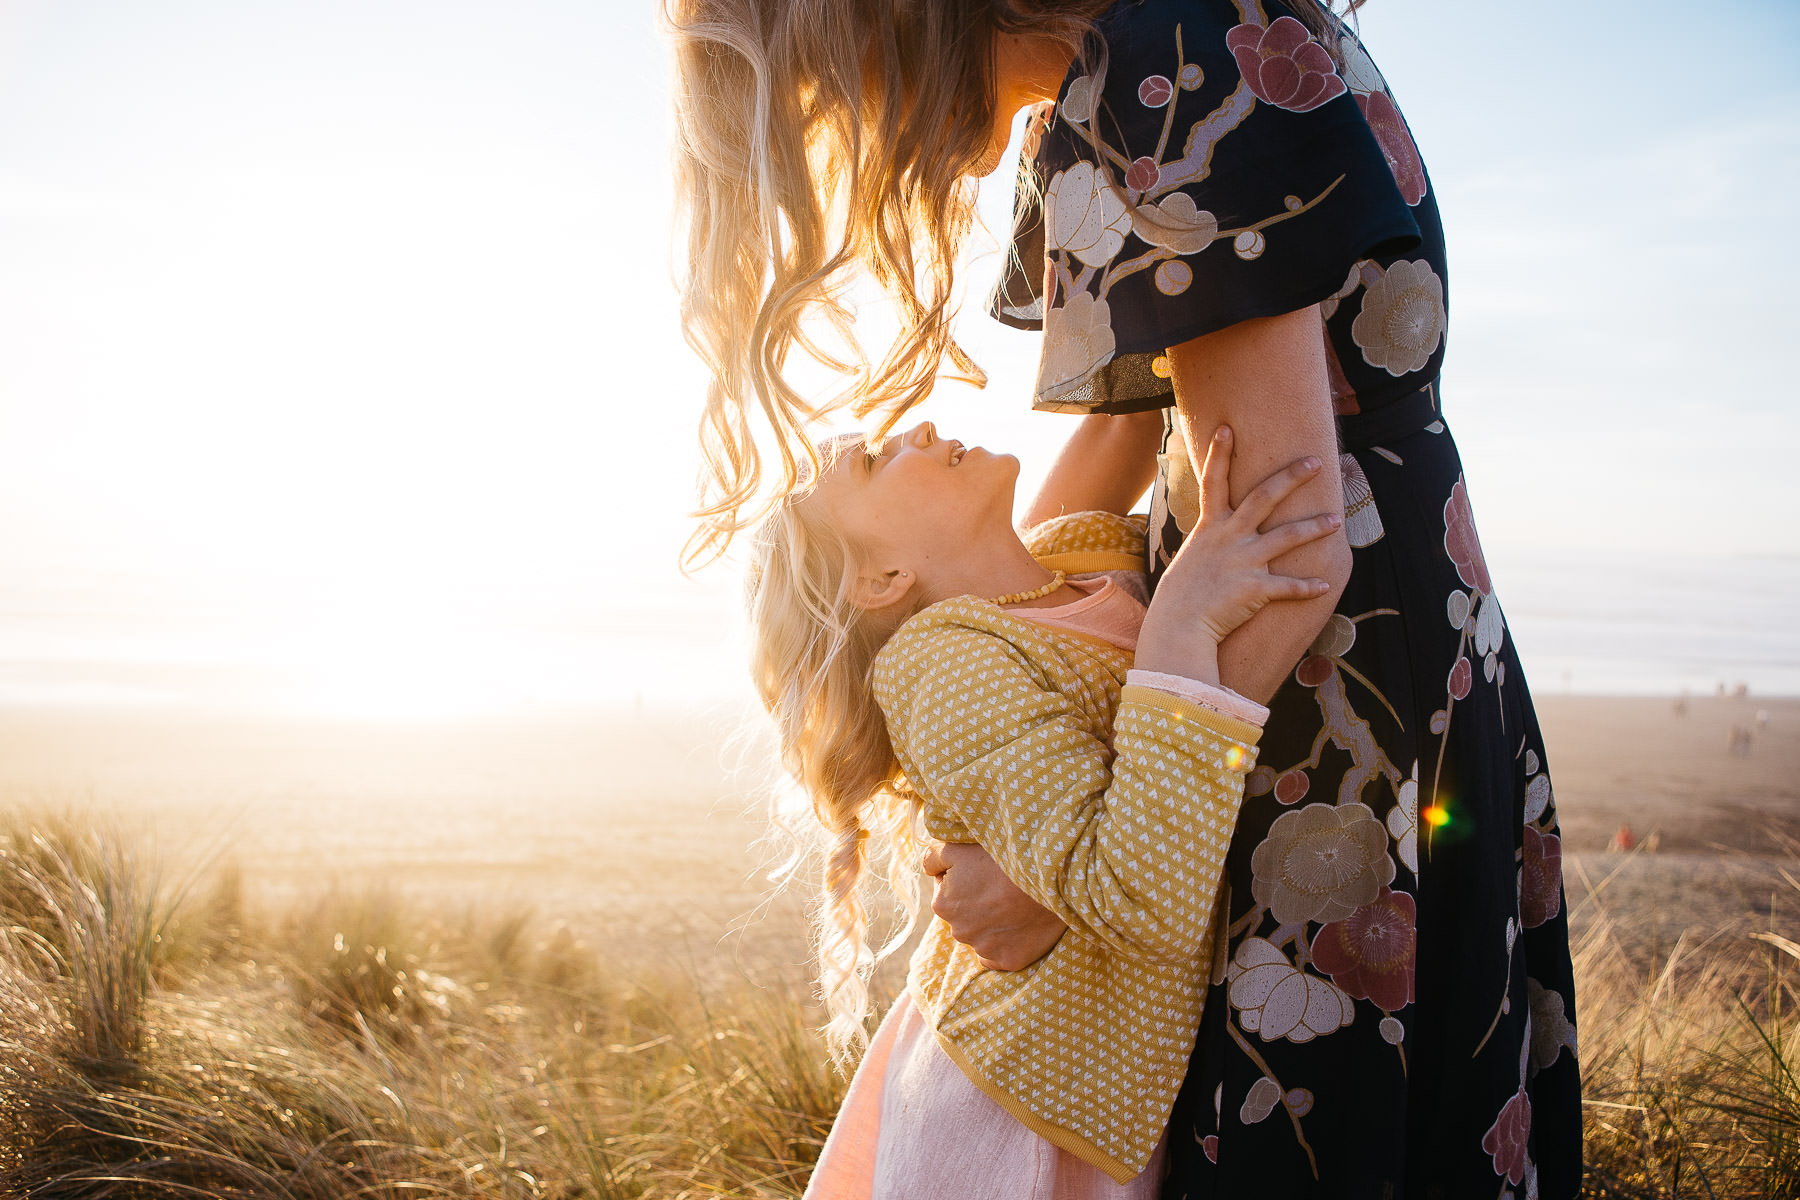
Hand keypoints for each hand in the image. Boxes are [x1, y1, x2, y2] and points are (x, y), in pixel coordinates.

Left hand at [921, 841, 1065, 970]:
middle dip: (977, 902)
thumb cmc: (1000, 858)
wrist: (1045, 877)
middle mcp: (959, 932)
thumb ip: (932, 858)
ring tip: (1014, 904)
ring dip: (992, 923)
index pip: (948, 889)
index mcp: (942, 904)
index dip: (967, 877)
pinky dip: (1006, 942)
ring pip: (982, 935)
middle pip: (965, 914)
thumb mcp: (957, 848)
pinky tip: (1018, 926)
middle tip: (1002, 886)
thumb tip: (928, 870)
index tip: (985, 871)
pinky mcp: (1010, 960)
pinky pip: (1000, 954)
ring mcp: (985, 949)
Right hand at [1147, 426, 1340, 646]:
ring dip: (1314, 527)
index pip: (1213, 482)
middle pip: (1264, 498)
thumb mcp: (1192, 558)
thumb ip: (1210, 541)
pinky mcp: (1255, 589)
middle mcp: (1228, 538)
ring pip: (1287, 537)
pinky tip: (1324, 586)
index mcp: (1210, 528)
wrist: (1178, 627)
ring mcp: (1243, 562)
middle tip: (1315, 462)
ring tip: (1336, 519)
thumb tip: (1216, 532)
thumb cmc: (1181, 595)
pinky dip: (1307, 587)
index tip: (1227, 428)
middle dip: (1291, 477)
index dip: (1218, 454)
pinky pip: (1288, 586)